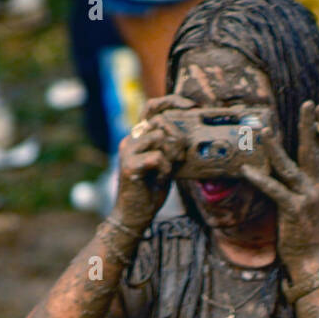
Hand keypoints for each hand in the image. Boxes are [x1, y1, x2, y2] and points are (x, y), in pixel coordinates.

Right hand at [113, 94, 192, 232]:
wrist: (135, 216)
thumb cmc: (151, 191)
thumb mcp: (166, 164)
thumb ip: (171, 148)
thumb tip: (187, 134)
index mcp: (138, 137)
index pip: (152, 108)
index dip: (171, 102)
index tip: (191, 106)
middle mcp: (130, 140)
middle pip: (160, 122)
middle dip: (176, 138)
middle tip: (179, 158)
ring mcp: (127, 151)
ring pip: (158, 137)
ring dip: (171, 155)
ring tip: (168, 170)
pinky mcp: (129, 165)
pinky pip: (157, 156)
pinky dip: (165, 168)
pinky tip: (162, 178)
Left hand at [242, 100, 318, 272]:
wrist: (311, 260)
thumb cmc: (304, 233)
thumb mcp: (306, 204)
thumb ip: (299, 186)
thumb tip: (287, 171)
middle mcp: (316, 187)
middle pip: (312, 151)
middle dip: (310, 126)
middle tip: (308, 104)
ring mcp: (305, 198)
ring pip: (289, 167)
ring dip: (276, 148)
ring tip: (265, 130)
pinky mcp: (292, 210)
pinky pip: (273, 190)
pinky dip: (259, 180)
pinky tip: (246, 170)